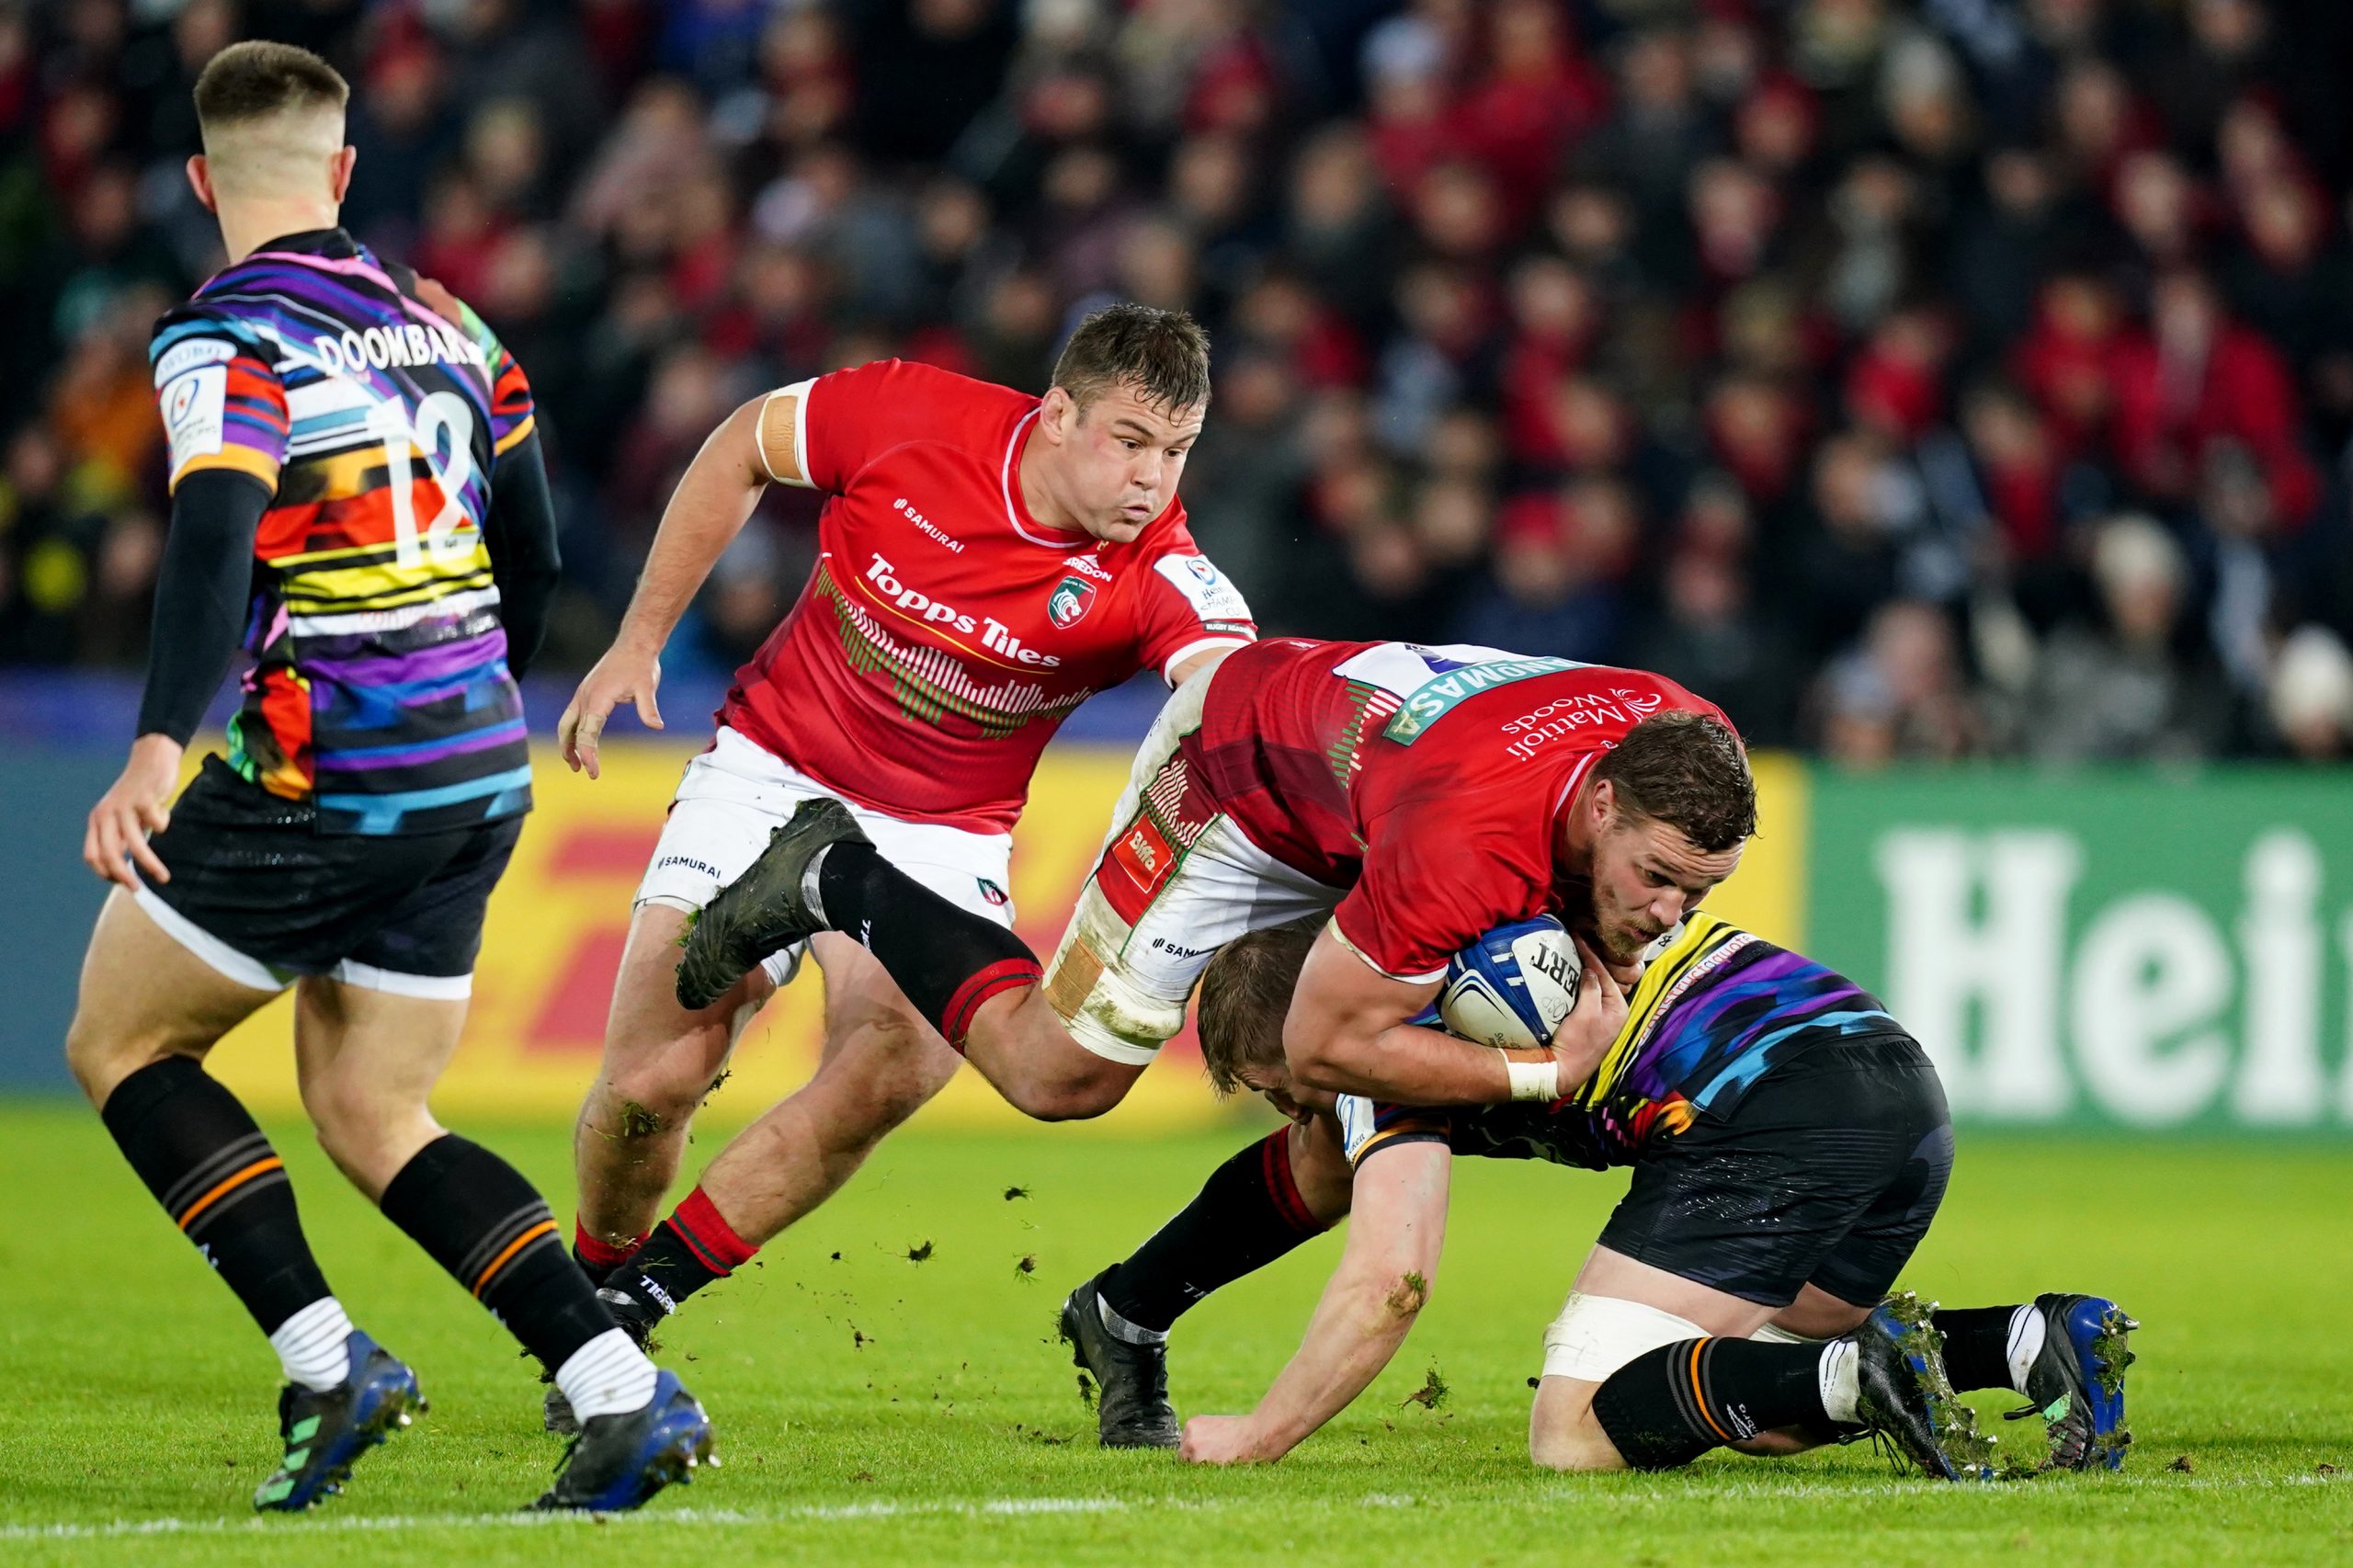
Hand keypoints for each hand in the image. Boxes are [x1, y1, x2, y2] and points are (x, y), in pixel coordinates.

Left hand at [84, 734, 182, 888]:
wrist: (151, 758)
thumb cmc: (138, 792)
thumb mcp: (120, 815)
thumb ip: (118, 836)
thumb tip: (120, 870)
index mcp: (97, 820)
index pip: (92, 856)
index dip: (105, 874)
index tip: (123, 883)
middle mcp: (106, 814)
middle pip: (110, 854)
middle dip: (124, 876)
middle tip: (138, 889)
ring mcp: (124, 806)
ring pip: (135, 844)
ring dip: (149, 864)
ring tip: (163, 876)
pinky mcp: (144, 798)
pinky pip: (157, 824)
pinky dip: (163, 825)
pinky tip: (163, 817)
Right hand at [558, 640, 662, 778]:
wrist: (634, 644)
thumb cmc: (640, 665)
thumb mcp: (647, 686)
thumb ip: (649, 708)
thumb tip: (657, 726)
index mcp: (597, 698)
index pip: (587, 734)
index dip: (589, 754)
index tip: (593, 772)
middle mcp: (585, 697)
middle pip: (571, 731)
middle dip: (573, 752)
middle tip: (581, 771)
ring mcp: (583, 694)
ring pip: (566, 724)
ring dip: (568, 743)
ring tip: (574, 762)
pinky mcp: (586, 692)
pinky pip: (572, 716)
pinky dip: (572, 732)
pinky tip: (581, 741)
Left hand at [1180, 1414, 1277, 1464]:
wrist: (1253, 1435)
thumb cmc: (1240, 1432)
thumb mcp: (1216, 1426)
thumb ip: (1203, 1435)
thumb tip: (1197, 1449)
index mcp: (1192, 1424)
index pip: (1186, 1444)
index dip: (1196, 1451)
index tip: (1208, 1454)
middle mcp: (1188, 1434)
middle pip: (1184, 1455)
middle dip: (1195, 1460)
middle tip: (1214, 1460)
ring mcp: (1191, 1446)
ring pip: (1190, 1465)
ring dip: (1201, 1468)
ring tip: (1220, 1462)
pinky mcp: (1197, 1459)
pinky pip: (1197, 1472)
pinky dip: (1206, 1473)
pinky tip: (1221, 1466)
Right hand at [1548, 937, 1629, 1086]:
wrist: (1562, 1069)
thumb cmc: (1578, 1043)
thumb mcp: (1587, 1013)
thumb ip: (1592, 988)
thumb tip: (1590, 970)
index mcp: (1619, 1008)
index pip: (1605, 974)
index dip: (1591, 956)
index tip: (1578, 939)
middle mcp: (1612, 1012)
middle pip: (1601, 979)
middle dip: (1588, 962)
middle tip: (1574, 943)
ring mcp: (1599, 1017)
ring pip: (1592, 988)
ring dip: (1581, 973)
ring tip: (1569, 955)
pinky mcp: (1586, 1022)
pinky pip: (1583, 997)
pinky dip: (1576, 986)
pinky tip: (1565, 976)